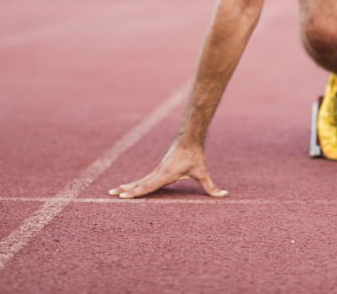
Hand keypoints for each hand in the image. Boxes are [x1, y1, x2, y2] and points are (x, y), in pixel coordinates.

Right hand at [108, 143, 228, 198]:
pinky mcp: (159, 169)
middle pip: (139, 184)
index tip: (123, 197)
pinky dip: (135, 184)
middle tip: (110, 195)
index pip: (147, 186)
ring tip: (113, 192)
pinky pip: (144, 179)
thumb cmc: (195, 156)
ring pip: (139, 181)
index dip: (135, 193)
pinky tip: (128, 187)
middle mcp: (158, 172)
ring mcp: (157, 170)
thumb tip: (225, 196)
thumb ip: (212, 187)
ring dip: (127, 187)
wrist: (189, 138)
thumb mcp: (203, 172)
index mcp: (165, 174)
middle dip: (125, 191)